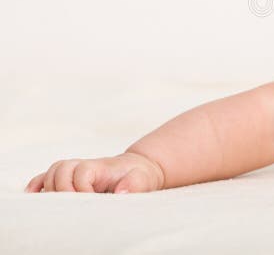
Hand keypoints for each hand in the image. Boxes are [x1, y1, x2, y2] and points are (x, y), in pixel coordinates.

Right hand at [24, 151, 164, 193]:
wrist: (138, 170)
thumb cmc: (139, 176)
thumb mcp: (143, 179)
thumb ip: (134, 184)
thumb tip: (121, 192)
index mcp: (100, 167)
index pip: (82, 171)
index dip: (82, 187)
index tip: (92, 200)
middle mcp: (84, 166)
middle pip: (61, 169)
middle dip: (63, 189)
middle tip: (75, 206)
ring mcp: (75, 171)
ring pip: (51, 173)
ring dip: (50, 188)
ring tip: (58, 206)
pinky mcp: (69, 179)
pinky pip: (46, 177)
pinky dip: (37, 185)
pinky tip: (32, 195)